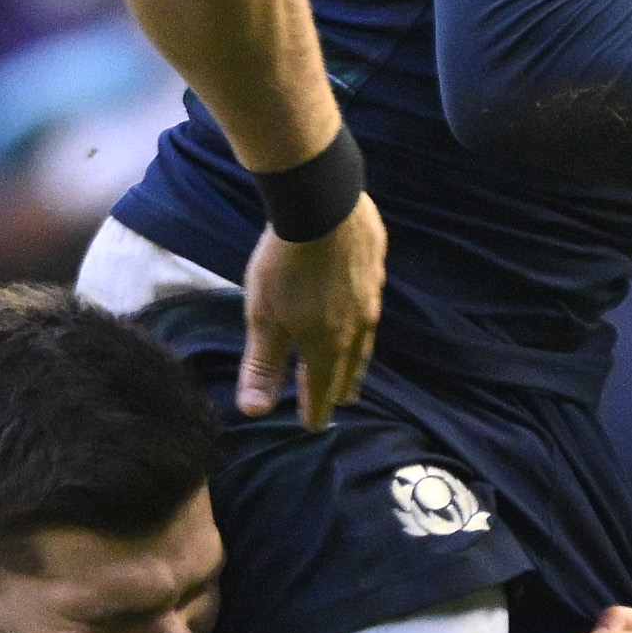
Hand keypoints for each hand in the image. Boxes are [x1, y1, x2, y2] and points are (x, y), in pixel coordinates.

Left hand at [237, 193, 382, 426]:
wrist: (323, 206)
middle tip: (333, 401)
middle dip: (338, 389)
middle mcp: (358, 329)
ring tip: (348, 366)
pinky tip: (357, 315)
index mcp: (329, 347)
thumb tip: (254, 411)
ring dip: (353, 359)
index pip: (323, 392)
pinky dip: (360, 324)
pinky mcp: (376, 272)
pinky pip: (370, 309)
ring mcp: (372, 300)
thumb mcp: (263, 318)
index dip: (316, 411)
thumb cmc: (285, 266)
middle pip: (349, 371)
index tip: (313, 426)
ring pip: (365, 342)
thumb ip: (261, 365)